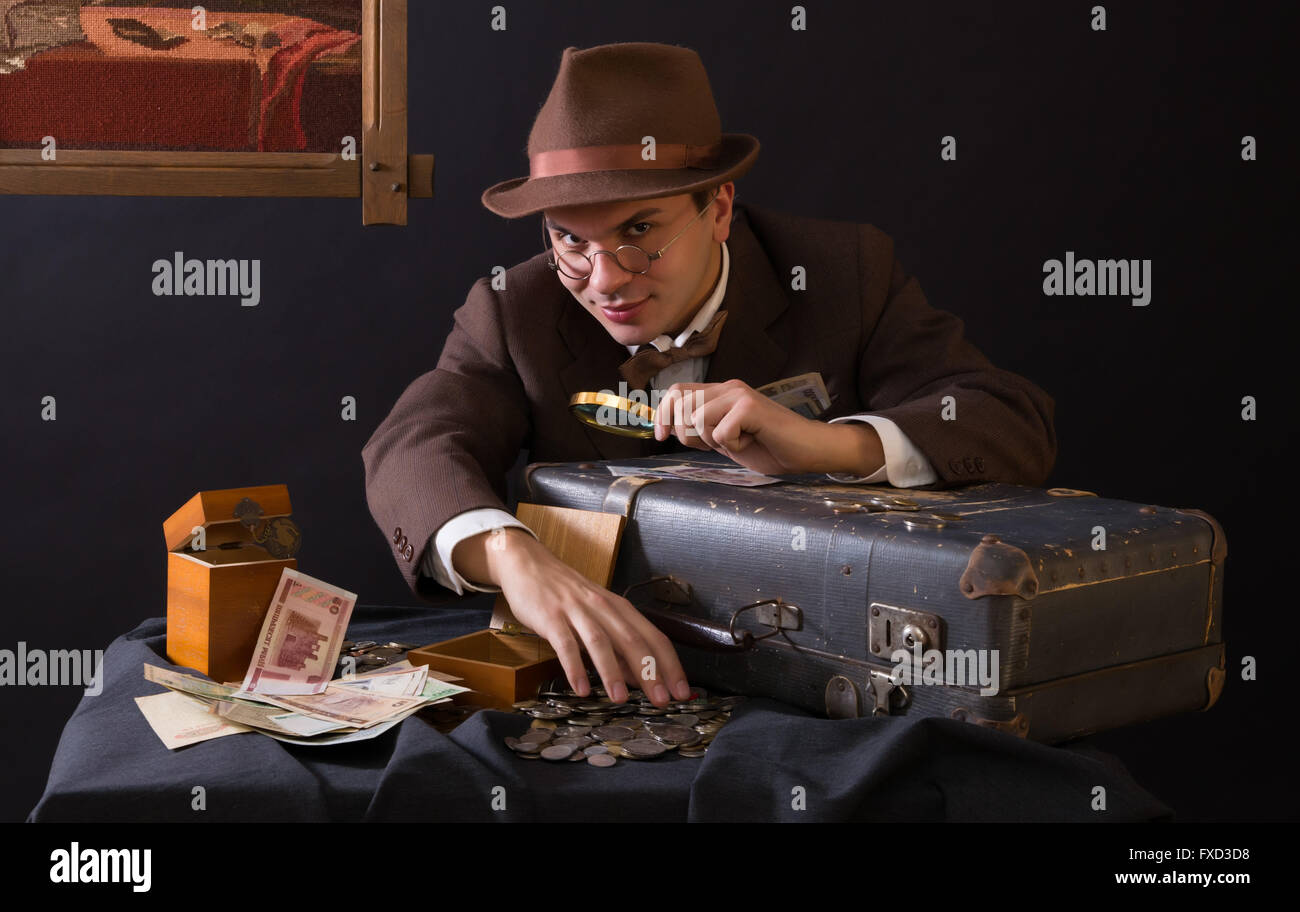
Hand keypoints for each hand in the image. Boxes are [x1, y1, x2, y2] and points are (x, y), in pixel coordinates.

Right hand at [484, 529, 691, 706]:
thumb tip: (640, 678)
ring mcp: (576, 611)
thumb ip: (618, 645)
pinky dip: (574, 667)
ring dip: (612, 672)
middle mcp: (603, 608)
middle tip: (661, 701)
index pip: (654, 637)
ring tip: (620, 699)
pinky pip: (565, 644)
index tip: (682, 691)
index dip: (670, 665)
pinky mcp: (551, 617)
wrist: (529, 564)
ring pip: (600, 641)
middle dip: (649, 672)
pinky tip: (581, 688)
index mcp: (619, 608)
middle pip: (632, 640)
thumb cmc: (567, 594)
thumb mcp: (598, 615)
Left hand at [653, 380, 882, 475]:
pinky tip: (752, 440)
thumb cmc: (769, 447)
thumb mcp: (724, 440)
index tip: (662, 437)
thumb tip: (669, 428)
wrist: (807, 451)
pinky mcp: (750, 406)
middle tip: (714, 444)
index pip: (676, 391)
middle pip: (681, 404)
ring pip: (697, 419)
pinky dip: (733, 445)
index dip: (663, 414)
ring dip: (713, 440)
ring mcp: (739, 394)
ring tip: (739, 440)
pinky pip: (720, 432)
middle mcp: (728, 387)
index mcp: (720, 393)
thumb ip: (700, 430)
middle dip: (688, 434)